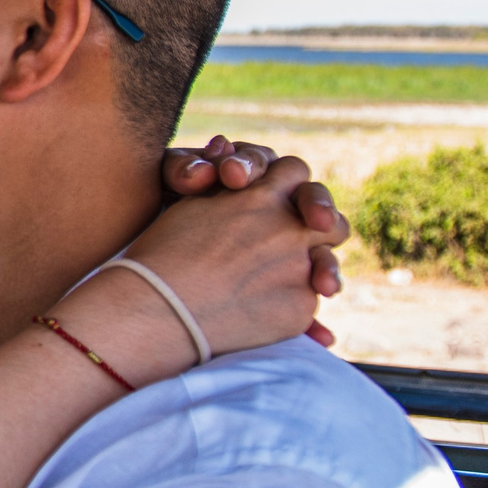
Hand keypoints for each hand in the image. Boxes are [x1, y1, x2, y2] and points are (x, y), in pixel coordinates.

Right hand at [159, 137, 348, 343]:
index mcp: (260, 196)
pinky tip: (268, 315)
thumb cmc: (163, 255)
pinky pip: (310, 304)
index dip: (291, 186)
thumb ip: (227, 192)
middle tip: (303, 243)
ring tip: (295, 284)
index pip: (295, 172)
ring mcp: (299, 268)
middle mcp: (288, 228)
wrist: (157, 309)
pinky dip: (292, 308)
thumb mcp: (192, 206)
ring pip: (328, 263)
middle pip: (330, 219)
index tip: (283, 203)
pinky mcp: (300, 307)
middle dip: (320, 229)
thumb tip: (236, 173)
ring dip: (319, 270)